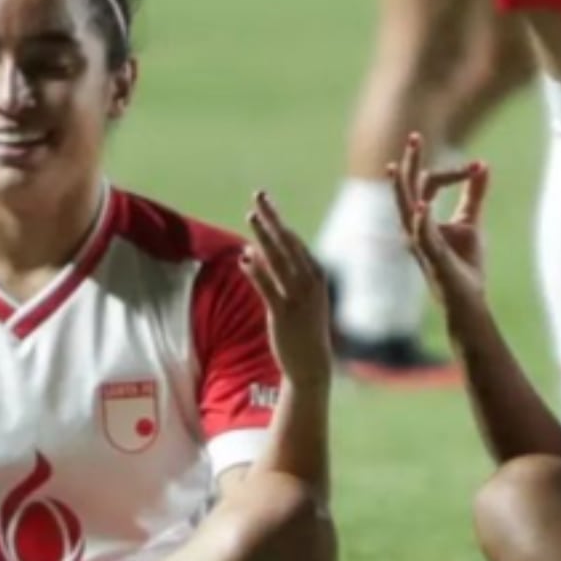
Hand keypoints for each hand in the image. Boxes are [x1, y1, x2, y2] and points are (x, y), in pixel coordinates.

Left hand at [241, 191, 333, 389]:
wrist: (312, 364)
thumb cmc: (305, 330)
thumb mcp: (302, 299)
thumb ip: (284, 275)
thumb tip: (258, 252)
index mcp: (316, 276)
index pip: (295, 242)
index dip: (278, 221)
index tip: (265, 204)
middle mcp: (310, 282)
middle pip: (288, 242)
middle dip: (272, 217)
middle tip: (259, 196)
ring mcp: (298, 297)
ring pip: (278, 259)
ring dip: (264, 235)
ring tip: (250, 216)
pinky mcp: (284, 313)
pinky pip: (268, 286)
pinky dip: (257, 270)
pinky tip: (244, 257)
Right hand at [389, 132, 489, 311]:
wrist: (468, 300)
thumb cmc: (465, 264)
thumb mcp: (471, 221)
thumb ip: (474, 193)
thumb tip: (483, 164)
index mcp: (421, 217)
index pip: (429, 183)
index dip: (453, 172)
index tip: (479, 167)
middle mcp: (414, 228)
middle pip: (407, 189)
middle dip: (410, 163)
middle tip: (414, 136)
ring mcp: (420, 243)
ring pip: (406, 209)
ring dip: (402, 187)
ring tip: (396, 166)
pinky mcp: (433, 258)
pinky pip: (423, 238)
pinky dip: (422, 222)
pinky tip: (423, 206)